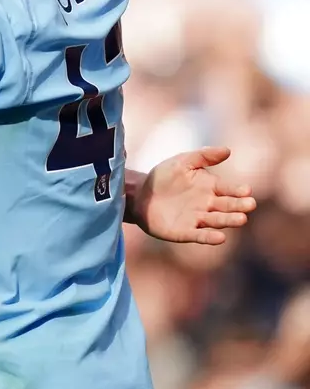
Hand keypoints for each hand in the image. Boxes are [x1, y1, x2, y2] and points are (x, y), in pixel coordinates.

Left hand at [134, 147, 254, 245]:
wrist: (139, 194)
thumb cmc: (163, 177)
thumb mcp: (182, 162)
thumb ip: (203, 156)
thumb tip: (227, 150)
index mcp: (210, 187)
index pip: (229, 189)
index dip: (238, 190)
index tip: (246, 190)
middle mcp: (208, 205)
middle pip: (227, 206)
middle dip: (239, 205)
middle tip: (250, 204)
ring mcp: (197, 219)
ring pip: (217, 220)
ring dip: (229, 220)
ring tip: (241, 219)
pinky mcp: (185, 232)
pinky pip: (199, 235)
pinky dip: (209, 237)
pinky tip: (220, 238)